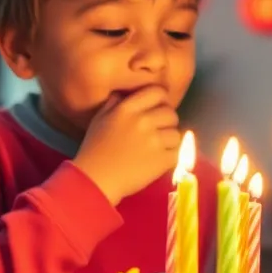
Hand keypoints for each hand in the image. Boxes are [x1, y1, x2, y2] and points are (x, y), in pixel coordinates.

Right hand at [74, 86, 180, 205]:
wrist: (95, 180)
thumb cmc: (94, 149)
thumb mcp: (99, 119)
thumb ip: (114, 103)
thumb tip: (124, 93)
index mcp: (127, 109)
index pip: (158, 92)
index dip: (161, 100)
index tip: (157, 108)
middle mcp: (143, 121)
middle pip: (171, 113)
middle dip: (166, 122)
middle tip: (157, 131)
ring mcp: (154, 140)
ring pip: (176, 133)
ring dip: (169, 141)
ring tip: (157, 148)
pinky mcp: (161, 160)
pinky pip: (177, 152)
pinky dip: (171, 157)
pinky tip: (159, 160)